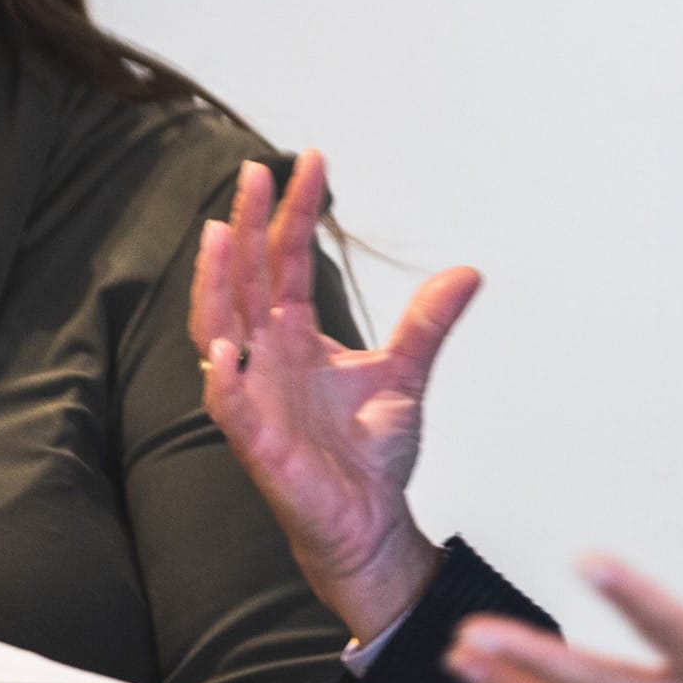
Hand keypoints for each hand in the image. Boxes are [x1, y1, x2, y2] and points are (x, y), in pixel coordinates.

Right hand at [190, 150, 481, 640]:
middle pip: (245, 280)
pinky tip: (224, 350)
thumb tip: (468, 271)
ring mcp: (255, 398)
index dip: (294, 212)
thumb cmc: (369, 455)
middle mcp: (266, 359)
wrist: (369, 522)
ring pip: (218, 329)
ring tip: (220, 233)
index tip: (310, 161)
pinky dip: (224, 380)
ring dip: (215, 283)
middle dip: (247, 226)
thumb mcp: (405, 374)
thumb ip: (426, 322)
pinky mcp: (258, 445)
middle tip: (254, 173)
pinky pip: (229, 408)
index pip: (284, 261)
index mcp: (293, 337)